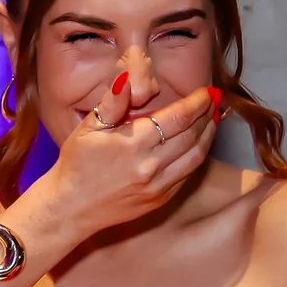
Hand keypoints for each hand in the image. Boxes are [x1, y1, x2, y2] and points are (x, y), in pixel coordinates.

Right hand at [21, 80, 218, 241]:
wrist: (71, 207)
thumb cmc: (77, 164)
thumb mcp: (88, 128)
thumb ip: (112, 103)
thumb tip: (128, 79)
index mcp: (134, 144)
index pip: (178, 118)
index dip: (197, 103)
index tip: (208, 92)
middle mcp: (151, 166)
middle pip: (193, 136)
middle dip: (208, 116)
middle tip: (215, 101)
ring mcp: (158, 186)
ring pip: (196, 157)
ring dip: (209, 136)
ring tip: (213, 119)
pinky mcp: (160, 200)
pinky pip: (187, 175)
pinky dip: (197, 156)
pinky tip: (198, 144)